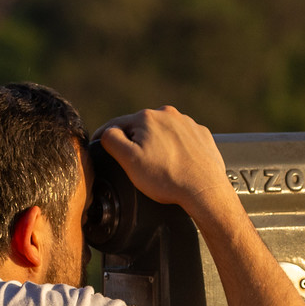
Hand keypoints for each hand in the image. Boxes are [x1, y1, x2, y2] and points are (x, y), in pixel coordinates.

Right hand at [95, 107, 234, 215]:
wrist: (205, 190)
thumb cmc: (168, 178)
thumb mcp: (129, 160)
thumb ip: (111, 140)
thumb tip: (107, 132)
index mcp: (147, 117)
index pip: (116, 125)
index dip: (105, 137)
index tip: (99, 146)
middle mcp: (168, 115)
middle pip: (140, 129)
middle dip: (135, 144)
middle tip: (136, 166)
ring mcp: (187, 124)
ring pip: (162, 133)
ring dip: (156, 146)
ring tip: (159, 168)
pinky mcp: (201, 135)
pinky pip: (181, 140)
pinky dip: (176, 150)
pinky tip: (176, 164)